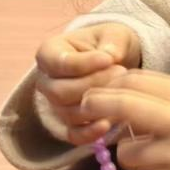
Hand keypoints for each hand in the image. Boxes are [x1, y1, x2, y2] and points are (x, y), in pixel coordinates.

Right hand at [35, 23, 141, 144]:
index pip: (58, 63)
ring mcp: (55, 105)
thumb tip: (110, 55)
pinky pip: (73, 135)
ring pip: (68, 113)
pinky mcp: (68, 125)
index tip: (108, 59)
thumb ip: (112, 41)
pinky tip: (108, 125)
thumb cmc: (108, 44)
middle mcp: (46, 81)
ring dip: (96, 105)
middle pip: (60, 92)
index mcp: (49, 53)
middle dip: (93, 84)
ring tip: (122, 91)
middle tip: (121, 73)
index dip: (83, 63)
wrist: (113, 64)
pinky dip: (89, 133)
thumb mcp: (114, 33)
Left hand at [80, 71, 169, 169]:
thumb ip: (165, 95)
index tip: (96, 93)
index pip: (135, 79)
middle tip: (85, 107)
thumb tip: (119, 88)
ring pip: (128, 153)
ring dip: (135, 159)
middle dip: (96, 104)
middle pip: (123, 104)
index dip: (108, 85)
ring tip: (159, 159)